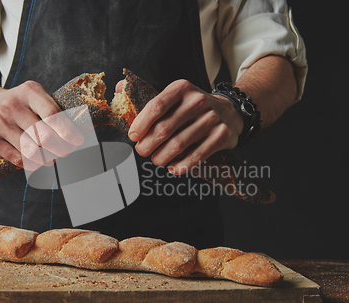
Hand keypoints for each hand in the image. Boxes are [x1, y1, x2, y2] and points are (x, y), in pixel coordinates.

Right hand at [0, 81, 83, 169]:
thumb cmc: (18, 104)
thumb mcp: (35, 97)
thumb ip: (55, 112)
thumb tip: (79, 135)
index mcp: (29, 91)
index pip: (53, 115)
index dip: (68, 132)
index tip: (77, 141)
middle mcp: (11, 105)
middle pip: (45, 136)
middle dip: (61, 148)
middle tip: (66, 152)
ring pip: (32, 151)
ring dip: (47, 158)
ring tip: (52, 158)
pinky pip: (18, 159)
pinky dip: (32, 163)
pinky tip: (37, 160)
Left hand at [127, 80, 242, 173]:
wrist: (230, 111)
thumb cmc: (193, 107)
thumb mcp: (175, 95)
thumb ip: (148, 95)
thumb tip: (119, 87)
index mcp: (181, 88)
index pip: (155, 107)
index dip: (140, 124)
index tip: (134, 136)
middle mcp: (197, 101)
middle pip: (164, 129)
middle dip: (147, 145)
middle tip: (142, 151)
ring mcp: (211, 118)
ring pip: (178, 145)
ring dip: (161, 157)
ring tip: (156, 160)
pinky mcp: (221, 135)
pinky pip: (196, 155)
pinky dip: (181, 165)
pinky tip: (173, 167)